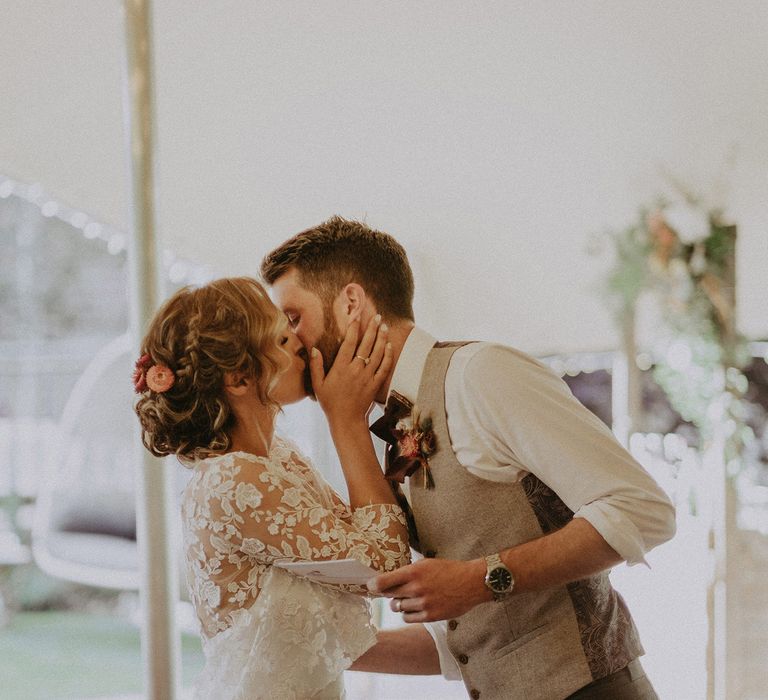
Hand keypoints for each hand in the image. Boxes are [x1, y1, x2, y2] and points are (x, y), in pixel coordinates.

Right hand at [310, 314, 391, 423]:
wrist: (347, 420)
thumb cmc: (330, 403)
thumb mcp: (318, 385)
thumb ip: (316, 366)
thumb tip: (314, 349)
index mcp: (341, 368)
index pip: (348, 343)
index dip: (353, 329)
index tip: (356, 317)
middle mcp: (356, 370)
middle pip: (366, 345)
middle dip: (372, 329)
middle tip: (377, 316)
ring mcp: (367, 376)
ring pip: (377, 353)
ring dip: (381, 338)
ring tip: (384, 326)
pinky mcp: (375, 384)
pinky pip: (384, 367)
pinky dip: (388, 355)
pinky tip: (389, 346)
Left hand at [366, 557, 489, 622]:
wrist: (471, 582)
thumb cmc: (448, 570)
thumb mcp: (426, 563)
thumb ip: (408, 571)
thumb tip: (389, 578)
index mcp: (414, 572)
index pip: (384, 581)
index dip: (373, 585)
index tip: (369, 586)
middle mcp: (417, 588)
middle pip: (390, 596)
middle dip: (390, 594)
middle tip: (395, 591)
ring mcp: (423, 603)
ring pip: (398, 608)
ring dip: (401, 603)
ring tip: (412, 597)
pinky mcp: (430, 616)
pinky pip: (408, 618)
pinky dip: (408, 613)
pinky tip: (416, 607)